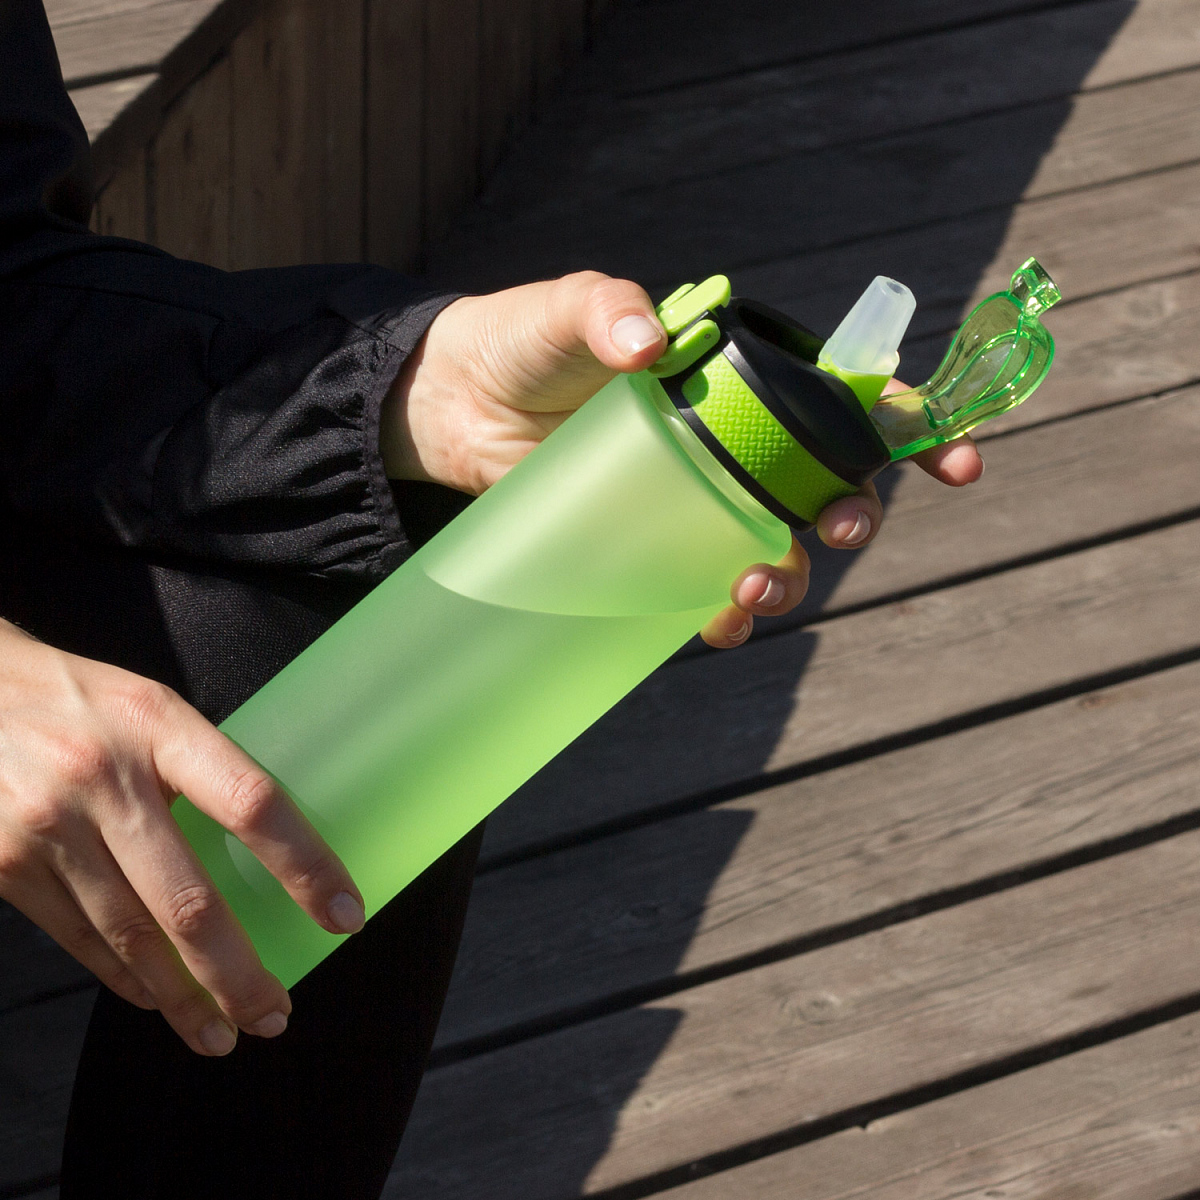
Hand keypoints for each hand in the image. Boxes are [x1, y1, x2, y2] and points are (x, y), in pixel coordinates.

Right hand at [0, 620, 364, 1055]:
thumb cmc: (79, 700)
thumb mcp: (150, 708)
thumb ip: (202, 767)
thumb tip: (268, 843)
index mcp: (158, 726)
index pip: (253, 805)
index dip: (306, 866)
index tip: (345, 913)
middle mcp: (102, 780)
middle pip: (189, 900)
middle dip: (240, 973)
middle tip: (276, 1014)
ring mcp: (47, 828)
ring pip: (132, 938)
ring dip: (185, 998)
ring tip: (225, 1032)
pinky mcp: (4, 865)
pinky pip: (81, 939)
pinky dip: (128, 979)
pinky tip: (161, 1000)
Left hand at [381, 272, 983, 648]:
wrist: (454, 406)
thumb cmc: (521, 342)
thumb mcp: (564, 311)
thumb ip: (607, 309)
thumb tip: (646, 344)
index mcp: (739, 381)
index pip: (847, 402)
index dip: (913, 432)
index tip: (955, 465)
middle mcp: (732, 446)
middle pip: (826, 491)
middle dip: (853, 518)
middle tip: (839, 531)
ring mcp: (693, 503)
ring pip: (774, 551)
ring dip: (785, 579)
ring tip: (748, 588)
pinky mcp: (648, 546)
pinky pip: (703, 589)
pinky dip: (720, 613)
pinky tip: (714, 622)